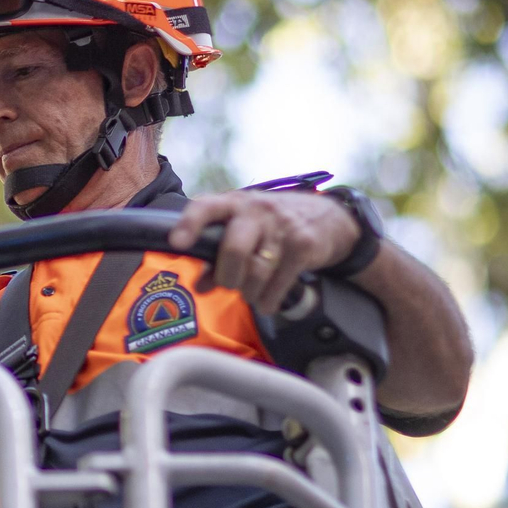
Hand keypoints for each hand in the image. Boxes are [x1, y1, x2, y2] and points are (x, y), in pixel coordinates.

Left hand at [166, 190, 362, 314]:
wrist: (330, 218)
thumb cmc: (273, 225)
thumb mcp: (245, 230)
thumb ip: (218, 255)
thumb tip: (200, 286)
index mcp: (234, 203)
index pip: (206, 207)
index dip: (189, 225)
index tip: (177, 244)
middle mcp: (257, 210)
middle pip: (234, 249)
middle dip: (227, 277)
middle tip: (229, 285)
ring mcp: (283, 226)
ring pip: (256, 271)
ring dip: (249, 292)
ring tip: (250, 294)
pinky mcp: (304, 244)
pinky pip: (278, 283)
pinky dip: (268, 300)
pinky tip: (266, 303)